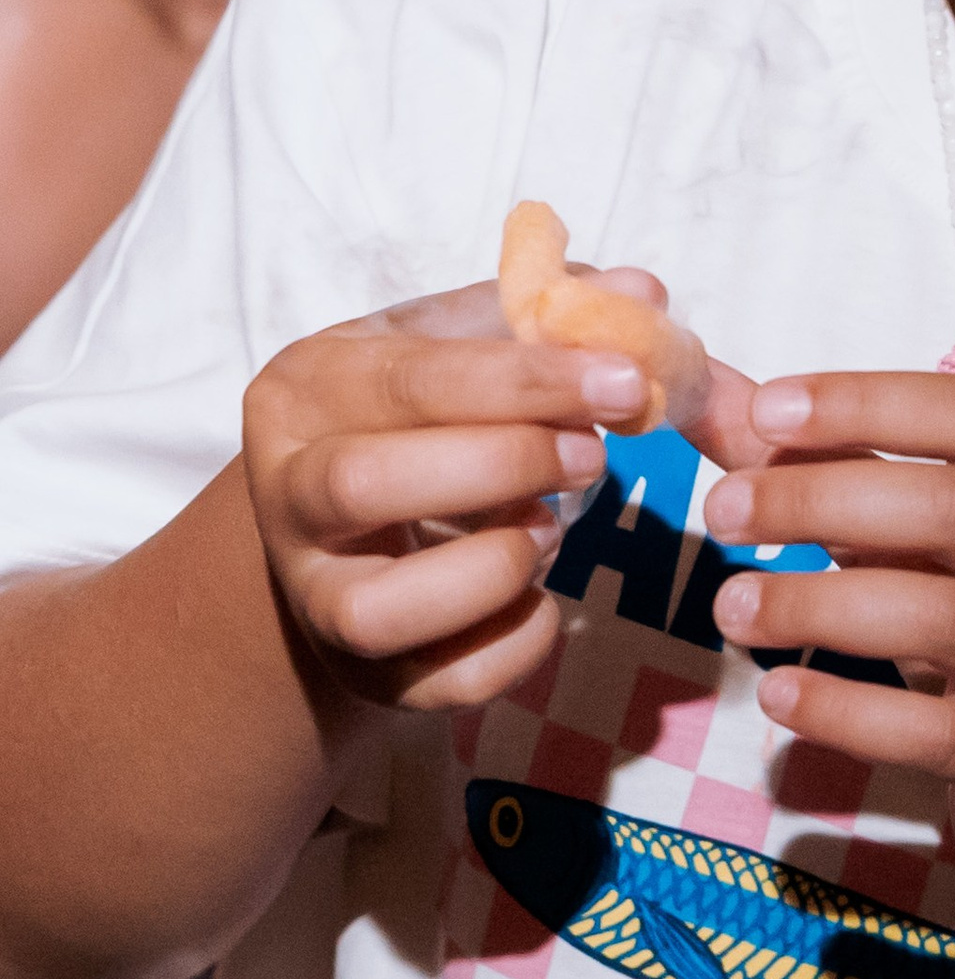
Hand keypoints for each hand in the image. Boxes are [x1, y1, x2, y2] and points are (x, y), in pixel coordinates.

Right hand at [242, 272, 750, 719]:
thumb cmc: (415, 418)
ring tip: (551, 528)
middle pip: (364, 483)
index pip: (410, 379)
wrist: (346, 533)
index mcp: (305, 391)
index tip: (626, 383)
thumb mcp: (456, 344)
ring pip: (375, 609)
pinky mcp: (367, 675)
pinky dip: (514, 644)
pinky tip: (543, 598)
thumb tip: (643, 294)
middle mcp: (287, 496)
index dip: (526, 381)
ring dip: (492, 568)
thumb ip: (543, 317)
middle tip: (595, 456)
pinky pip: (441, 683)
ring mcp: (317, 597)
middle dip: (501, 465)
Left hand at [700, 369, 954, 892]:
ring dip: (819, 604)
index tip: (766, 411)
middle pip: (953, 508)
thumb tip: (718, 397)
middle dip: (822, 499)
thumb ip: (835, 460)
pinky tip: (779, 695)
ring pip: (943, 617)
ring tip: (732, 605)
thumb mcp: (941, 531)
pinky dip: (847, 712)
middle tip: (724, 510)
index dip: (869, 404)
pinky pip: (934, 732)